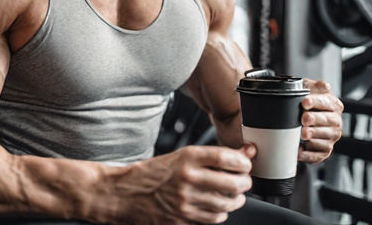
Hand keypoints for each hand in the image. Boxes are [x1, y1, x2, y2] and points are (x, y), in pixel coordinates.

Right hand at [114, 144, 255, 223]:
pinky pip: (213, 219)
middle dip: (245, 182)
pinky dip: (221, 213)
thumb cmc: (153, 172)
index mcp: (187, 157)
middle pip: (232, 182)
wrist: (126, 193)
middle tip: (244, 179)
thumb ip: (211, 157)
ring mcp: (186, 202)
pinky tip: (217, 207)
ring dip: (236, 199)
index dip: (243, 161)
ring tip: (234, 194)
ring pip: (226, 204)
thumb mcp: (180, 156)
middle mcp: (187, 178)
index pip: (226, 157)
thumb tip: (243, 152)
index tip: (246, 162)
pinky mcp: (183, 220)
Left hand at [299, 79, 343, 163]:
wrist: (302, 114)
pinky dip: (309, 154)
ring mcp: (331, 137)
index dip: (315, 102)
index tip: (304, 102)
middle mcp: (335, 121)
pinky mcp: (324, 150)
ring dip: (314, 136)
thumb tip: (324, 86)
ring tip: (303, 134)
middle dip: (315, 119)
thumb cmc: (306, 101)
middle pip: (328, 121)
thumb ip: (314, 85)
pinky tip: (300, 150)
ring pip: (326, 138)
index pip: (327, 102)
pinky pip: (319, 154)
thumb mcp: (308, 88)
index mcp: (333, 104)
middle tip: (304, 119)